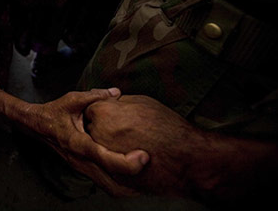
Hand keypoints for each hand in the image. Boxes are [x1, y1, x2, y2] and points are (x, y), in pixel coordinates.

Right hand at [21, 89, 148, 194]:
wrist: (34, 126)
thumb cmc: (53, 112)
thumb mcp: (72, 100)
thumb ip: (95, 96)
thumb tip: (117, 93)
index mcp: (77, 143)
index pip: (104, 158)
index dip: (126, 161)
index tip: (144, 157)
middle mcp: (79, 159)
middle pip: (109, 180)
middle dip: (133, 181)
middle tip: (154, 174)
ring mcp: (81, 166)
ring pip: (106, 185)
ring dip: (127, 186)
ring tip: (150, 182)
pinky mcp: (83, 168)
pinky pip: (103, 181)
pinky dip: (118, 183)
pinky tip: (132, 180)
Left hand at [84, 95, 207, 196]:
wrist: (186, 160)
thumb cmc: (167, 128)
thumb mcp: (141, 103)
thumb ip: (119, 102)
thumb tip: (110, 100)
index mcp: (102, 113)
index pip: (91, 109)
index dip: (103, 111)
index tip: (113, 114)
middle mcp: (98, 135)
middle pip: (91, 129)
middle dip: (102, 128)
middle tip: (122, 130)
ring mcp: (104, 157)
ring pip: (98, 151)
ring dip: (107, 147)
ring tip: (128, 144)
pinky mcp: (114, 177)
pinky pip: (108, 168)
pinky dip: (116, 164)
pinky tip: (131, 158)